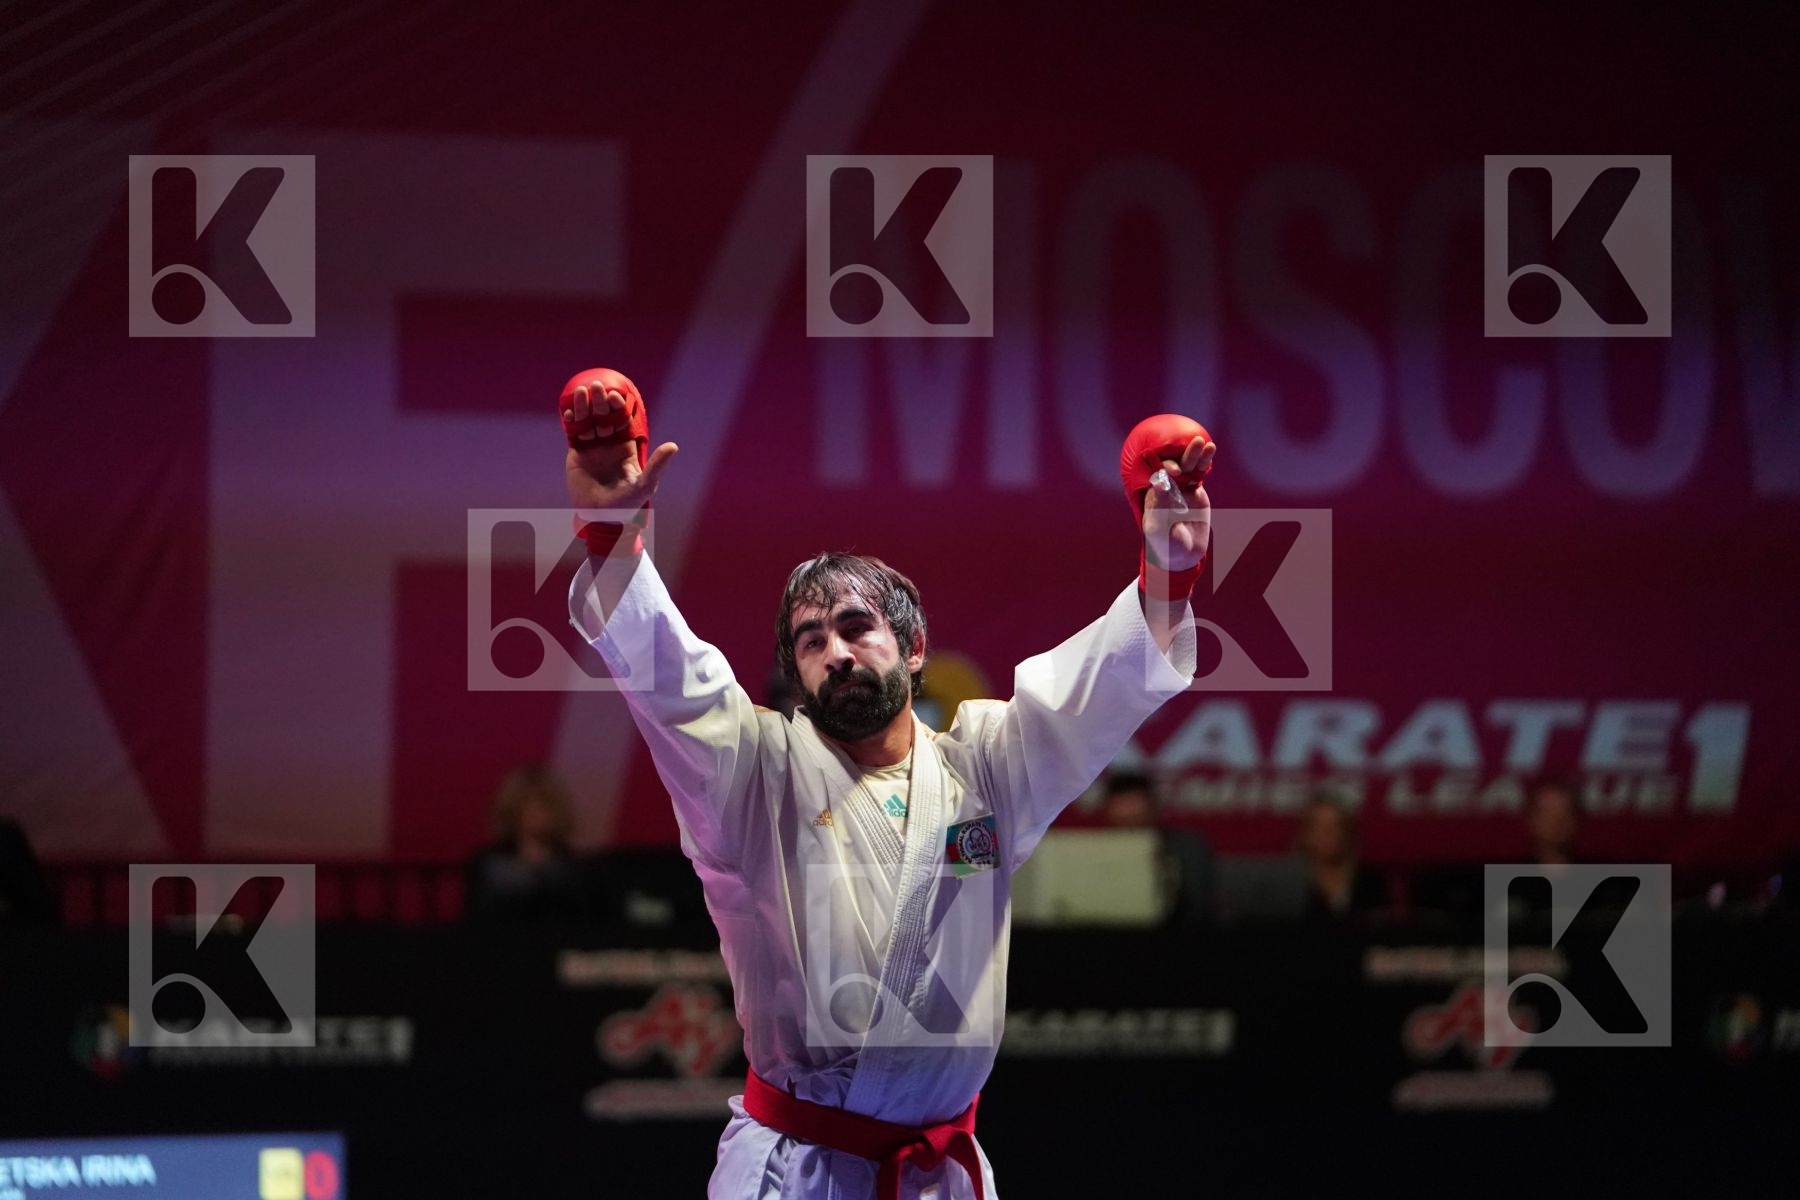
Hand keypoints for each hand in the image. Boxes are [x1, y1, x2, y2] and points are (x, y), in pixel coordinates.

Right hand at [562, 378, 678, 516]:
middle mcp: (609, 444)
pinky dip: (571, 422)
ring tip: (580, 392)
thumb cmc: (627, 503)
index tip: (616, 397)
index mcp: (626, 446)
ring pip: (587, 421)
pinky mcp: (576, 454)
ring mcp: (592, 447)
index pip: (622, 421)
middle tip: (596, 387)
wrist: (601, 518)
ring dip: (584, 406)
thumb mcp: (645, 484)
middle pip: (604, 416)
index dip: (619, 407)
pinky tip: (568, 412)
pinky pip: (573, 433)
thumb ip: (657, 465)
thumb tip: (673, 446)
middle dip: (601, 401)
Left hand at [1141, 434, 1214, 571]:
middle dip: (1183, 456)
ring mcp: (1181, 488)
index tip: (1176, 472)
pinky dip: (1205, 462)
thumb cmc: (1165, 546)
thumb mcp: (1159, 532)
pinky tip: (1210, 449)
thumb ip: (1159, 511)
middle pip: (1174, 467)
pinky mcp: (1194, 491)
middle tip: (1193, 444)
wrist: (1182, 555)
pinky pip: (1199, 474)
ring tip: (1203, 443)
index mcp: (1154, 496)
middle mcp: (1167, 488)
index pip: (1158, 476)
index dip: (1165, 469)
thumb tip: (1159, 486)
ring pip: (1188, 467)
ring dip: (1195, 454)